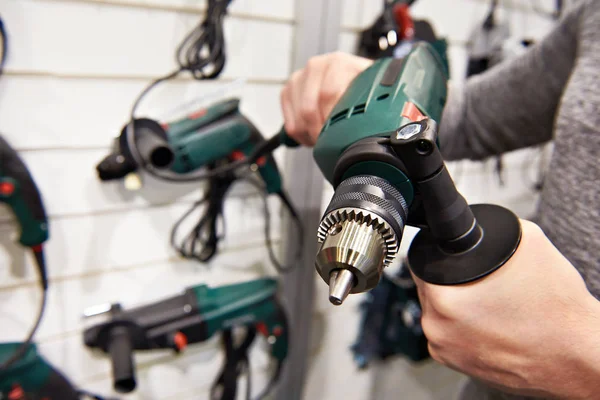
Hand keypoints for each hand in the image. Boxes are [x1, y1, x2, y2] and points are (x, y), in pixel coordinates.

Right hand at [280, 52, 372, 145]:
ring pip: (298, 119)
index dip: (332, 121)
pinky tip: (313, 135)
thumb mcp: (372, 90)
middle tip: (330, 143)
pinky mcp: (288, 91)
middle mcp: (316, 66)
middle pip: (309, 109)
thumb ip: (373, 101)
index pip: (328, 95)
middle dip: (320, 132)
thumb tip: (371, 125)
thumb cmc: (362, 86)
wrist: (350, 77)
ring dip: (311, 136)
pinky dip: (301, 136)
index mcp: (338, 63)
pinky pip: (289, 123)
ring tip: (324, 139)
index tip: (339, 137)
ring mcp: (299, 77)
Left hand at [412, 220, 599, 398]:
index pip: (420, 264)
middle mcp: (438, 331)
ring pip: (441, 314)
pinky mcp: (462, 368)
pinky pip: (453, 336)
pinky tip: (492, 322)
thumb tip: (472, 224)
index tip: (450, 256)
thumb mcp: (526, 242)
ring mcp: (448, 353)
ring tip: (491, 302)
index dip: (437, 256)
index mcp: (444, 301)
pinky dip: (466, 327)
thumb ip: (488, 228)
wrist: (582, 355)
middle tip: (479, 280)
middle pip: (429, 290)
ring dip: (458, 306)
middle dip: (449, 282)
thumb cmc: (558, 310)